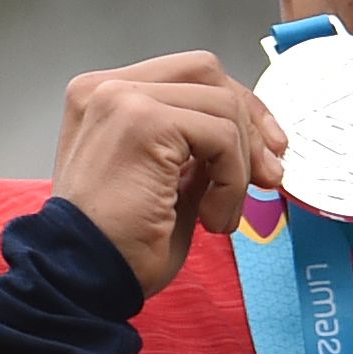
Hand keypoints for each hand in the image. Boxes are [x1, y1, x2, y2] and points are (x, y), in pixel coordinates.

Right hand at [51, 52, 283, 298]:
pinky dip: (232, 182)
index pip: (192, 75)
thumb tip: (255, 137)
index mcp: (108, 97)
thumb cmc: (120, 244)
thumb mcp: (169, 179)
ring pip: (222, 107)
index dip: (241, 108)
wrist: (83, 279)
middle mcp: (107, 88)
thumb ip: (198, 147)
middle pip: (209, 74)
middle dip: (251, 126)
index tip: (268, 152)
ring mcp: (121, 99)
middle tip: (269, 177)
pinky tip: (211, 219)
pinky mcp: (143, 121)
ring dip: (239, 169)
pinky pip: (221, 136)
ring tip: (220, 216)